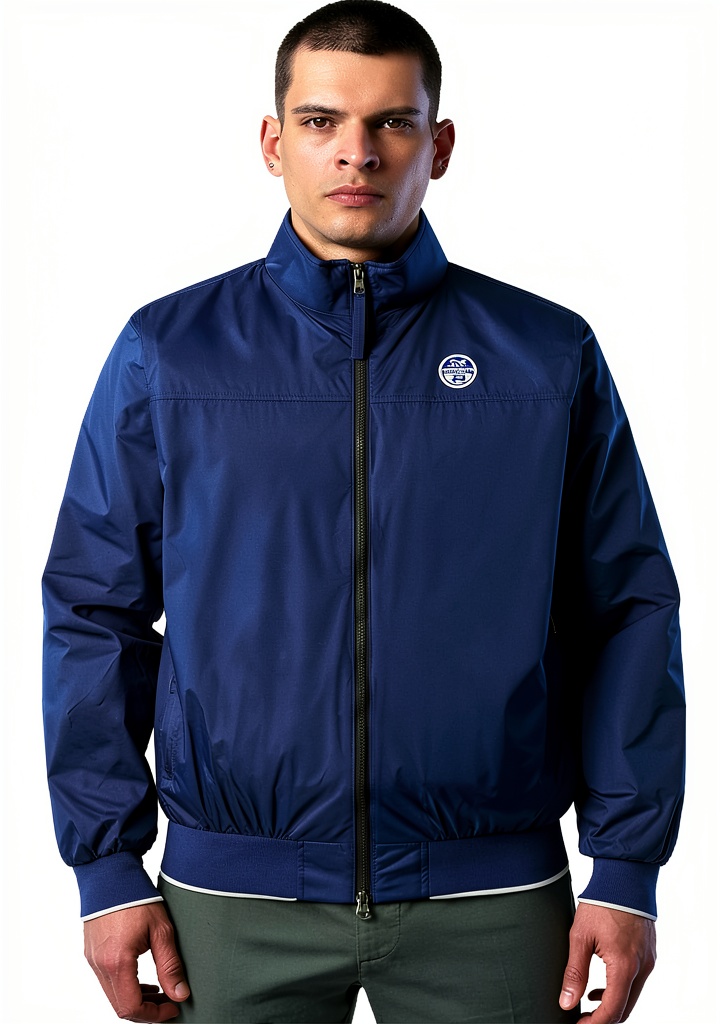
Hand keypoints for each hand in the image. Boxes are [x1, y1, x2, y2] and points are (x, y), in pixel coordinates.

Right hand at [84, 902, 189, 1021]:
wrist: (109, 874)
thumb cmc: (135, 896)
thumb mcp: (161, 930)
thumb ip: (170, 965)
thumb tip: (180, 994)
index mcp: (117, 962)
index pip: (131, 1007)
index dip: (154, 1015)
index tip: (173, 1009)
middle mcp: (100, 966)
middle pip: (121, 1006)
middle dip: (146, 1010)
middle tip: (168, 1003)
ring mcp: (93, 960)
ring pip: (113, 996)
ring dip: (135, 999)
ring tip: (159, 990)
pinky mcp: (91, 953)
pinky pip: (107, 981)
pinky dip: (124, 986)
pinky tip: (141, 977)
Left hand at [559, 903, 655, 1021]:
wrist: (625, 877)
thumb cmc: (601, 903)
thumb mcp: (580, 937)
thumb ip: (575, 972)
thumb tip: (567, 1002)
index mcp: (625, 966)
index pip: (613, 1010)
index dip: (594, 1023)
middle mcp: (642, 967)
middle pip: (625, 1008)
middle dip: (604, 1018)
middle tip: (582, 1017)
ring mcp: (649, 960)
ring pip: (632, 996)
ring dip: (613, 1004)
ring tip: (588, 1001)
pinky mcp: (650, 953)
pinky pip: (637, 981)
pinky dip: (621, 989)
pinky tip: (602, 984)